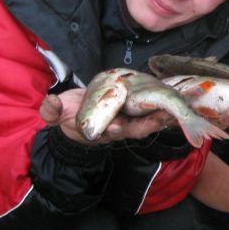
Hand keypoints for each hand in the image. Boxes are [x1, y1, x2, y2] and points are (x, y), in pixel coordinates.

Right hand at [39, 90, 174, 145]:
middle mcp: (119, 127)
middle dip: (150, 123)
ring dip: (163, 115)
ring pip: (149, 120)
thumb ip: (52, 111)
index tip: (116, 126)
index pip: (110, 132)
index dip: (115, 130)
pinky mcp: (136, 109)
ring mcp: (129, 120)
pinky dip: (163, 105)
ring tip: (178, 107)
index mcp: (101, 130)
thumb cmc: (69, 116)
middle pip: (137, 128)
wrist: (78, 114)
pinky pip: (152, 109)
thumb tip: (50, 103)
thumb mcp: (56, 114)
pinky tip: (176, 97)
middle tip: (163, 116)